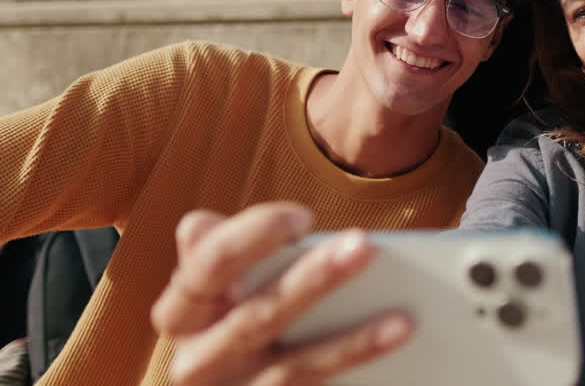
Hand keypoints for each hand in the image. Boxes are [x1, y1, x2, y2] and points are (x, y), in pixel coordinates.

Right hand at [151, 203, 412, 385]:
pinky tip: (396, 343)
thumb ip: (215, 253)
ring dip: (351, 341)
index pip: (209, 266)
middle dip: (313, 280)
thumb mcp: (214, 287)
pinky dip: (357, 366)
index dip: (254, 236)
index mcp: (180, 313)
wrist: (224, 384)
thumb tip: (199, 226)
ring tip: (404, 317)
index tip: (304, 215)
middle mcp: (197, 362)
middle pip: (258, 317)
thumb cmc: (228, 314)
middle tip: (365, 244)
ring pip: (294, 368)